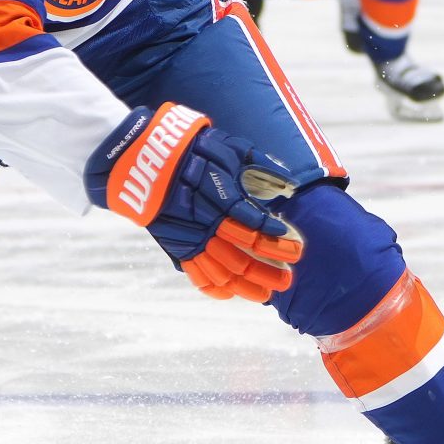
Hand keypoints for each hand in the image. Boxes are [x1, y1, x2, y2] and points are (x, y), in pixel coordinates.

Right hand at [85, 103, 304, 301]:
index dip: (275, 239)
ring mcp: (190, 235)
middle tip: (287, 280)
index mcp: (222, 195)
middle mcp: (207, 219)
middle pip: (241, 252)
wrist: (148, 157)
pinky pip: (195, 271)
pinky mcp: (176, 243)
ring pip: (221, 268)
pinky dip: (212, 286)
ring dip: (246, 284)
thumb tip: (289, 184)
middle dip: (268, 269)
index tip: (296, 248)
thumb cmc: (197, 149)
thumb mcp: (231, 148)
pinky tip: (230, 294)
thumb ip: (260, 167)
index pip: (253, 224)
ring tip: (267, 295)